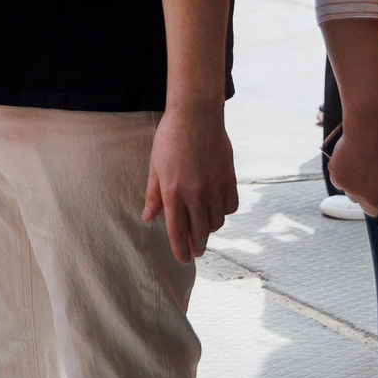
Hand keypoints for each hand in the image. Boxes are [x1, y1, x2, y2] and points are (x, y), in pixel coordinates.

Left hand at [141, 101, 236, 260]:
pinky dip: (223, 212)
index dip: (180, 249)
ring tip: (202, 227)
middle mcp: (195, 194)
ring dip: (208, 228)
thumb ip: (153, 195)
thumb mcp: (155, 166)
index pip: (177, 231)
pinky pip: (230, 208)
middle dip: (196, 245)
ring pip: (216, 222)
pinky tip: (215, 209)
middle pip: (199, 232)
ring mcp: (214, 188)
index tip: (183, 260)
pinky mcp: (230, 181)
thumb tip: (148, 218)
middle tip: (195, 251)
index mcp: (173, 192)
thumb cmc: (170, 139)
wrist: (196, 116)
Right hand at [327, 113, 377, 235]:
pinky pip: (342, 184)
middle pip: (373, 211)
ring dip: (362, 189)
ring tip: (369, 167)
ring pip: (356, 198)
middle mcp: (371, 203)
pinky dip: (348, 176)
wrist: (374, 129)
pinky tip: (356, 161)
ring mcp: (352, 191)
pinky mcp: (337, 178)